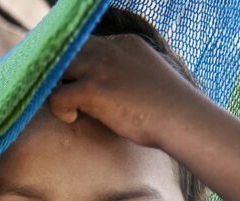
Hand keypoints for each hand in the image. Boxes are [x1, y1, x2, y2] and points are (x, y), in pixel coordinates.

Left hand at [48, 35, 205, 149]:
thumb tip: (110, 90)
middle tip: (63, 94)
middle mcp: (110, 50)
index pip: (86, 43)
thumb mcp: (149, 79)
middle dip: (59, 70)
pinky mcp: (93, 89)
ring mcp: (100, 68)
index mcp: (126, 44)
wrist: (184, 120)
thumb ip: (128, 74)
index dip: (75, 62)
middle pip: (67, 50)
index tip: (73, 81)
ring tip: (67, 105)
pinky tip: (73, 118)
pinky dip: (59, 109)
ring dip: (55, 87)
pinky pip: (57, 95)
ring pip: (57, 69)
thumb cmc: (172, 109)